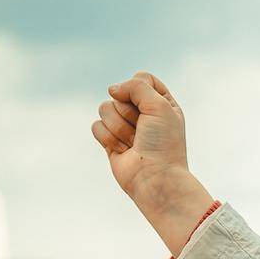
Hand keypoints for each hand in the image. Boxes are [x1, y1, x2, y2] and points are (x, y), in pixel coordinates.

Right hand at [91, 71, 190, 203]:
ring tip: (134, 143)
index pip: (141, 78)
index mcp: (161, 103)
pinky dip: (109, 139)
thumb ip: (136, 86)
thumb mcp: (159, 105)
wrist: (155, 179)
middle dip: (129, 113)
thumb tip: (112, 90)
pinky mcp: (110, 141)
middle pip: (119, 93)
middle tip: (143, 131)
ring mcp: (125, 127)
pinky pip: (96, 126)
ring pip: (105, 108)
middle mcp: (143, 113)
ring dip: (120, 127)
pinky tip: (123, 151)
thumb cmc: (163, 144)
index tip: (150, 107)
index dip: (139, 89)